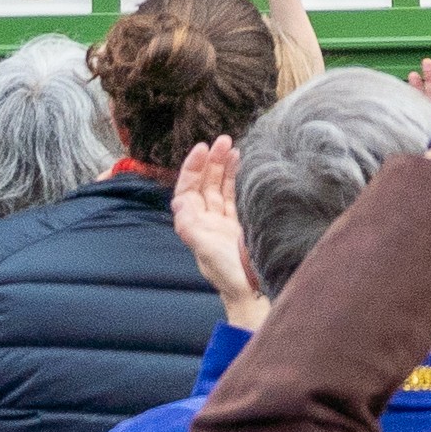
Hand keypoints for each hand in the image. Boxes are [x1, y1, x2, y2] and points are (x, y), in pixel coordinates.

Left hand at [168, 139, 263, 323]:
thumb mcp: (206, 250)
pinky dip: (237, 179)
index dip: (192, 168)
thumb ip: (190, 227)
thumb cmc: (228, 274)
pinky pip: (235, 195)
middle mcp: (206, 221)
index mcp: (194, 224)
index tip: (201, 148)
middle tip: (222, 139)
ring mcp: (222, 222)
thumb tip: (178, 203)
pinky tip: (241, 163)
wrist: (252, 292)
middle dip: (211, 161)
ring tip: (232, 145)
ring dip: (224, 166)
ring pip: (220, 187)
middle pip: (205, 184)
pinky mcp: (239, 224)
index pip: (188, 189)